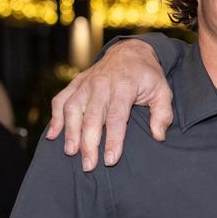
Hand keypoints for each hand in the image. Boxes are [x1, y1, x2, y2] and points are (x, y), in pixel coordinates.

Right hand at [47, 39, 172, 171]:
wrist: (130, 52)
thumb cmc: (147, 76)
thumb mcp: (163, 91)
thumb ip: (163, 114)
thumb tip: (159, 136)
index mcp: (124, 87)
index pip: (116, 118)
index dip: (113, 140)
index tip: (111, 160)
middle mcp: (102, 84)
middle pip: (92, 117)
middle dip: (89, 143)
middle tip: (88, 166)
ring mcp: (86, 83)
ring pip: (73, 109)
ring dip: (70, 132)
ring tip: (70, 152)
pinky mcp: (76, 83)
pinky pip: (61, 100)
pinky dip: (55, 117)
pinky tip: (53, 135)